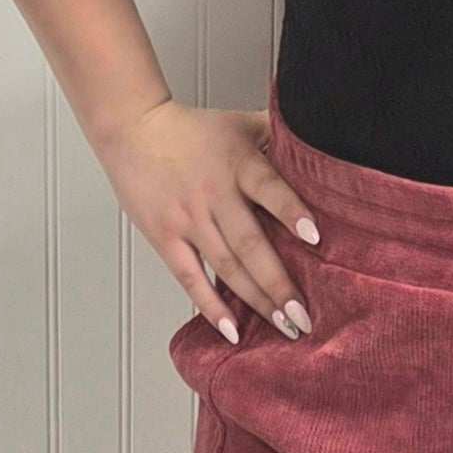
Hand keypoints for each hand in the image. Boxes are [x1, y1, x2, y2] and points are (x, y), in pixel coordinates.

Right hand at [96, 100, 319, 343]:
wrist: (133, 130)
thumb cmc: (192, 129)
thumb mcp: (240, 123)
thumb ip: (278, 132)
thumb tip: (319, 137)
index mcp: (238, 164)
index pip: (268, 189)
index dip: (291, 211)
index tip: (315, 237)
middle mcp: (214, 194)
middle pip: (249, 244)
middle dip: (279, 283)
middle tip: (304, 316)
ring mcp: (188, 220)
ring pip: (226, 267)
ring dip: (256, 301)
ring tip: (284, 327)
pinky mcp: (165, 238)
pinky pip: (190, 278)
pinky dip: (210, 306)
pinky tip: (232, 330)